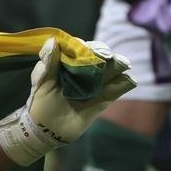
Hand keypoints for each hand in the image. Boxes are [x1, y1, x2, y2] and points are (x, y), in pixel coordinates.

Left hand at [0, 37, 136, 165]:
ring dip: (118, 64)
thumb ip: (48, 63)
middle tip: (106, 57)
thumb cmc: (41, 102)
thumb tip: (52, 40)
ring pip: (113, 68)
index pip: (82, 48)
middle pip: (101, 55)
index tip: (88, 49)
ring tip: (121, 64)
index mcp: (69, 62)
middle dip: (105, 54)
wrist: (48, 129)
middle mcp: (86, 69)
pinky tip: (129, 80)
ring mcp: (97, 83)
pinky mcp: (106, 97)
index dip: (87, 47)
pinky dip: (125, 82)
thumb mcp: (42, 82)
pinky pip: (119, 87)